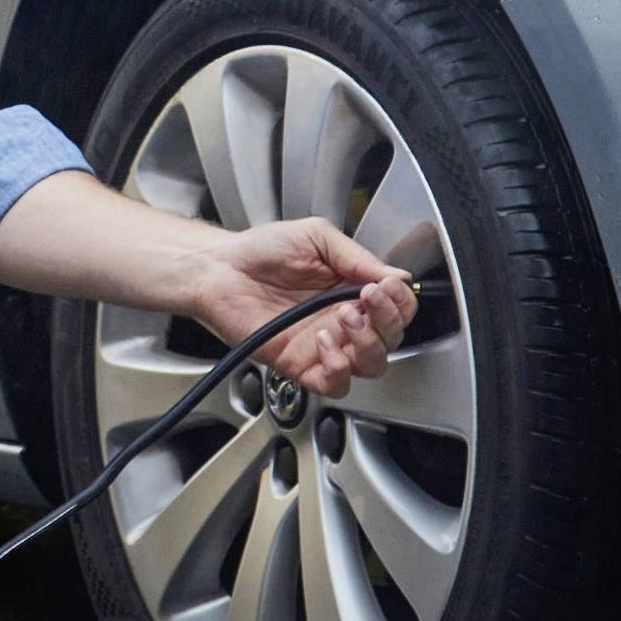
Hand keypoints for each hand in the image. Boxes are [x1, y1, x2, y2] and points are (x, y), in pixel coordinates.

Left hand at [187, 217, 417, 399]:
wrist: (220, 269)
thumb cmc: (261, 251)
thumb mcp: (316, 237)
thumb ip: (357, 256)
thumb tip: (397, 276)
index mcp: (351, 290)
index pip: (397, 308)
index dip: (400, 302)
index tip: (386, 285)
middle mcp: (342, 320)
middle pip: (391, 339)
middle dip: (387, 320)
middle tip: (368, 296)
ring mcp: (324, 345)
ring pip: (371, 365)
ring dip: (367, 344)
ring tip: (343, 316)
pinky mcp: (300, 364)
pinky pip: (335, 383)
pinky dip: (338, 367)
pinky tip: (323, 341)